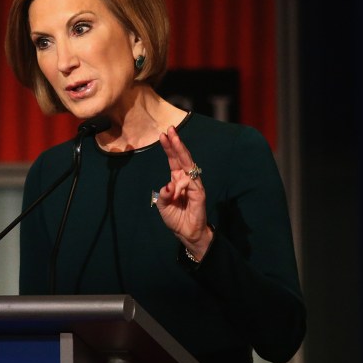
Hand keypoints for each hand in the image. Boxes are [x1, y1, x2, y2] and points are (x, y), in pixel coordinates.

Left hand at [156, 126, 212, 259]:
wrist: (187, 233)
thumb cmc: (176, 218)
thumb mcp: (163, 206)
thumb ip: (164, 195)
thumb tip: (168, 186)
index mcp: (177, 180)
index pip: (173, 160)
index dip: (169, 148)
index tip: (163, 134)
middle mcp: (186, 179)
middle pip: (181, 158)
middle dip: (176, 143)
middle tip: (170, 129)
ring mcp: (194, 185)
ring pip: (188, 164)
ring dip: (180, 151)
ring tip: (174, 138)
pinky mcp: (200, 193)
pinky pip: (190, 184)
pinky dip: (181, 185)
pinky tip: (174, 186)